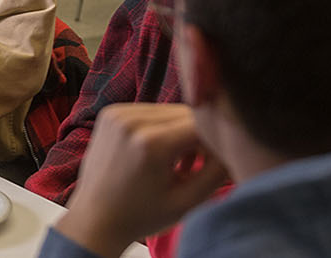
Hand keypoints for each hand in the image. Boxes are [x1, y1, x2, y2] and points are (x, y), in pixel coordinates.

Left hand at [55, 104, 228, 257]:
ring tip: (178, 164)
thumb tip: (236, 147)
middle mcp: (131, 120)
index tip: (219, 160)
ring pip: (169, 111)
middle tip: (199, 165)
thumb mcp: (187, 201)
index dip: (217, 142)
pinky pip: (150, 112)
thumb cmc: (139, 216)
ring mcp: (117, 113)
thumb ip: (217, 171)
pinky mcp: (110, 113)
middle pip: (186, 114)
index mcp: (151, 142)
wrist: (94, 219)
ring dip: (181, 131)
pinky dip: (161, 128)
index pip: (202, 125)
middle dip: (199, 137)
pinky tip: (160, 154)